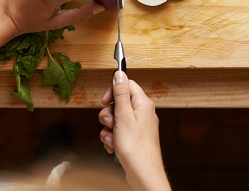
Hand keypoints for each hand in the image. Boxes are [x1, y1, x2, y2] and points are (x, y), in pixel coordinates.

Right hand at [99, 71, 169, 190]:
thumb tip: (119, 73)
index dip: (113, 91)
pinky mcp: (134, 138)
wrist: (143, 174)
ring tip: (113, 139)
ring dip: (109, 129)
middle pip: (119, 103)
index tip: (105, 101)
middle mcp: (143, 113)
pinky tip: (114, 147)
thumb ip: (120, 94)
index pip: (127, 84)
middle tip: (110, 124)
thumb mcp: (123, 116)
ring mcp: (139, 126)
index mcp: (143, 104)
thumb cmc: (136, 148)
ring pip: (116, 119)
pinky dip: (113, 138)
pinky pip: (118, 132)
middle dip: (108, 114)